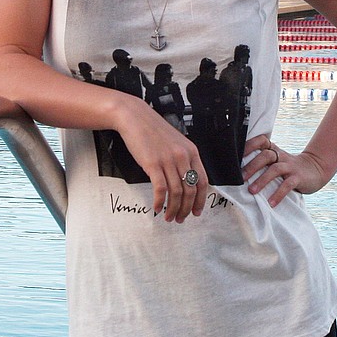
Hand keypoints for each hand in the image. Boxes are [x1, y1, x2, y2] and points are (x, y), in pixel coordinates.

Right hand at [116, 98, 208, 222]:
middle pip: (190, 190)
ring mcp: (168, 160)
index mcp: (191, 151)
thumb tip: (186, 181)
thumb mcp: (176, 142)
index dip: (200, 200)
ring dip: (173, 209)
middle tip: (181, 219)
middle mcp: (183, 156)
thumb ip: (184, 159)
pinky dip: (160, 202)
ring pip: (176, 193)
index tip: (196, 211)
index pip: (202, 181)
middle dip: (186, 209)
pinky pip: (160, 189)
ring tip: (169, 217)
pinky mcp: (152, 164)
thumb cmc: (153, 130)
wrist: (134, 117)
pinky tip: (157, 208)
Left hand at [243, 134, 330, 207]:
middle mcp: (281, 156)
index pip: (261, 141)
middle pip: (266, 155)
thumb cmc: (288, 167)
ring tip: (252, 191)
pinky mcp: (298, 177)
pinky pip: (287, 185)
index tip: (236, 155)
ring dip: (262, 180)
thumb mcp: (276, 160)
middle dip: (252, 166)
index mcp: (274, 150)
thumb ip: (262, 161)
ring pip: (275, 169)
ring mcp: (290, 166)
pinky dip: (278, 194)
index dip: (249, 145)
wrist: (315, 169)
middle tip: (241, 178)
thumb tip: (238, 172)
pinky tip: (271, 203)